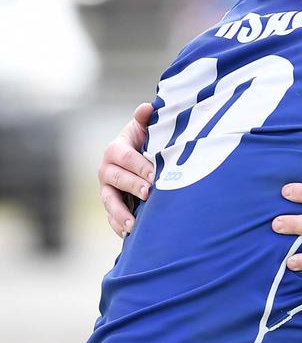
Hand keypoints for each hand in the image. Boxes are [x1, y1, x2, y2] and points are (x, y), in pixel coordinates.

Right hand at [99, 102, 154, 237]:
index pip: (124, 157)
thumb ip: (146, 119)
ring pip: (110, 201)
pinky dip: (118, 226)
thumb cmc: (147, 140)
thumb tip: (148, 107)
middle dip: (133, 187)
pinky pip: (111, 217)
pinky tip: (129, 236)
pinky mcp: (112, 204)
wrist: (143, 155)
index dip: (138, 165)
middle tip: (150, 194)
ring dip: (120, 213)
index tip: (154, 174)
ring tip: (133, 225)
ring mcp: (107, 188)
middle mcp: (107, 170)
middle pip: (116, 180)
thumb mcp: (146, 128)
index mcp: (115, 149)